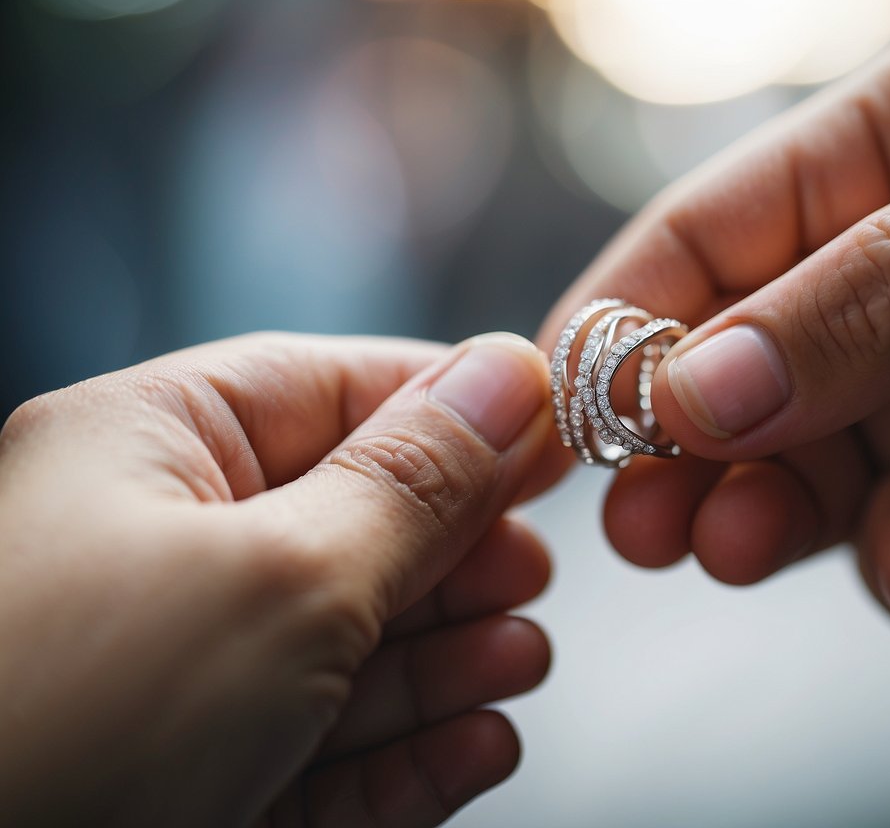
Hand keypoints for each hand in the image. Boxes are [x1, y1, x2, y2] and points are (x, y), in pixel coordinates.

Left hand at [0, 332, 563, 825]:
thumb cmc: (67, 727)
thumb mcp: (284, 573)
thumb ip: (414, 479)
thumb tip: (511, 375)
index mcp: (148, 453)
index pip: (329, 391)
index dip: (451, 406)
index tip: (550, 433)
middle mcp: (161, 556)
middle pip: (353, 526)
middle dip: (456, 554)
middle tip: (532, 571)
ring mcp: (182, 679)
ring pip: (350, 649)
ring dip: (449, 659)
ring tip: (520, 660)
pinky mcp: (202, 787)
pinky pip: (330, 755)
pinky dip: (414, 753)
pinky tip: (478, 742)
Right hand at [542, 22, 889, 647]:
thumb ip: (870, 292)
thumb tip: (699, 390)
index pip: (707, 238)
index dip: (625, 325)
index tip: (566, 418)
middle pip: (737, 373)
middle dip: (691, 455)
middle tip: (653, 527)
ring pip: (811, 476)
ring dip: (792, 531)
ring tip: (770, 558)